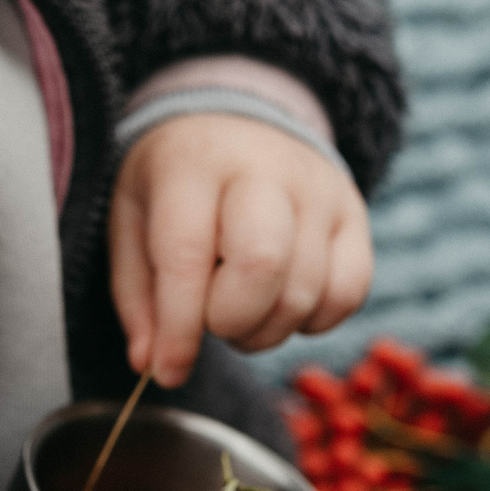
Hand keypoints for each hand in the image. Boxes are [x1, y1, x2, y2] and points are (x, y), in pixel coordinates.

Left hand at [109, 114, 372, 387]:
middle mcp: (265, 168)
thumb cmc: (178, 183)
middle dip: (231, 322)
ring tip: (240, 310)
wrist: (242, 119)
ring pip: (305, 292)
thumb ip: (137, 297)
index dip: (179, 327)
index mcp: (194, 164)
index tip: (169, 370)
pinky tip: (280, 303)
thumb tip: (152, 365)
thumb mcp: (133, 222)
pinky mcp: (356, 214)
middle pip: (262, 267)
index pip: (187, 255)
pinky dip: (312, 321)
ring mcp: (320, 189)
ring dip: (266, 330)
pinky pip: (348, 295)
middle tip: (213, 321)